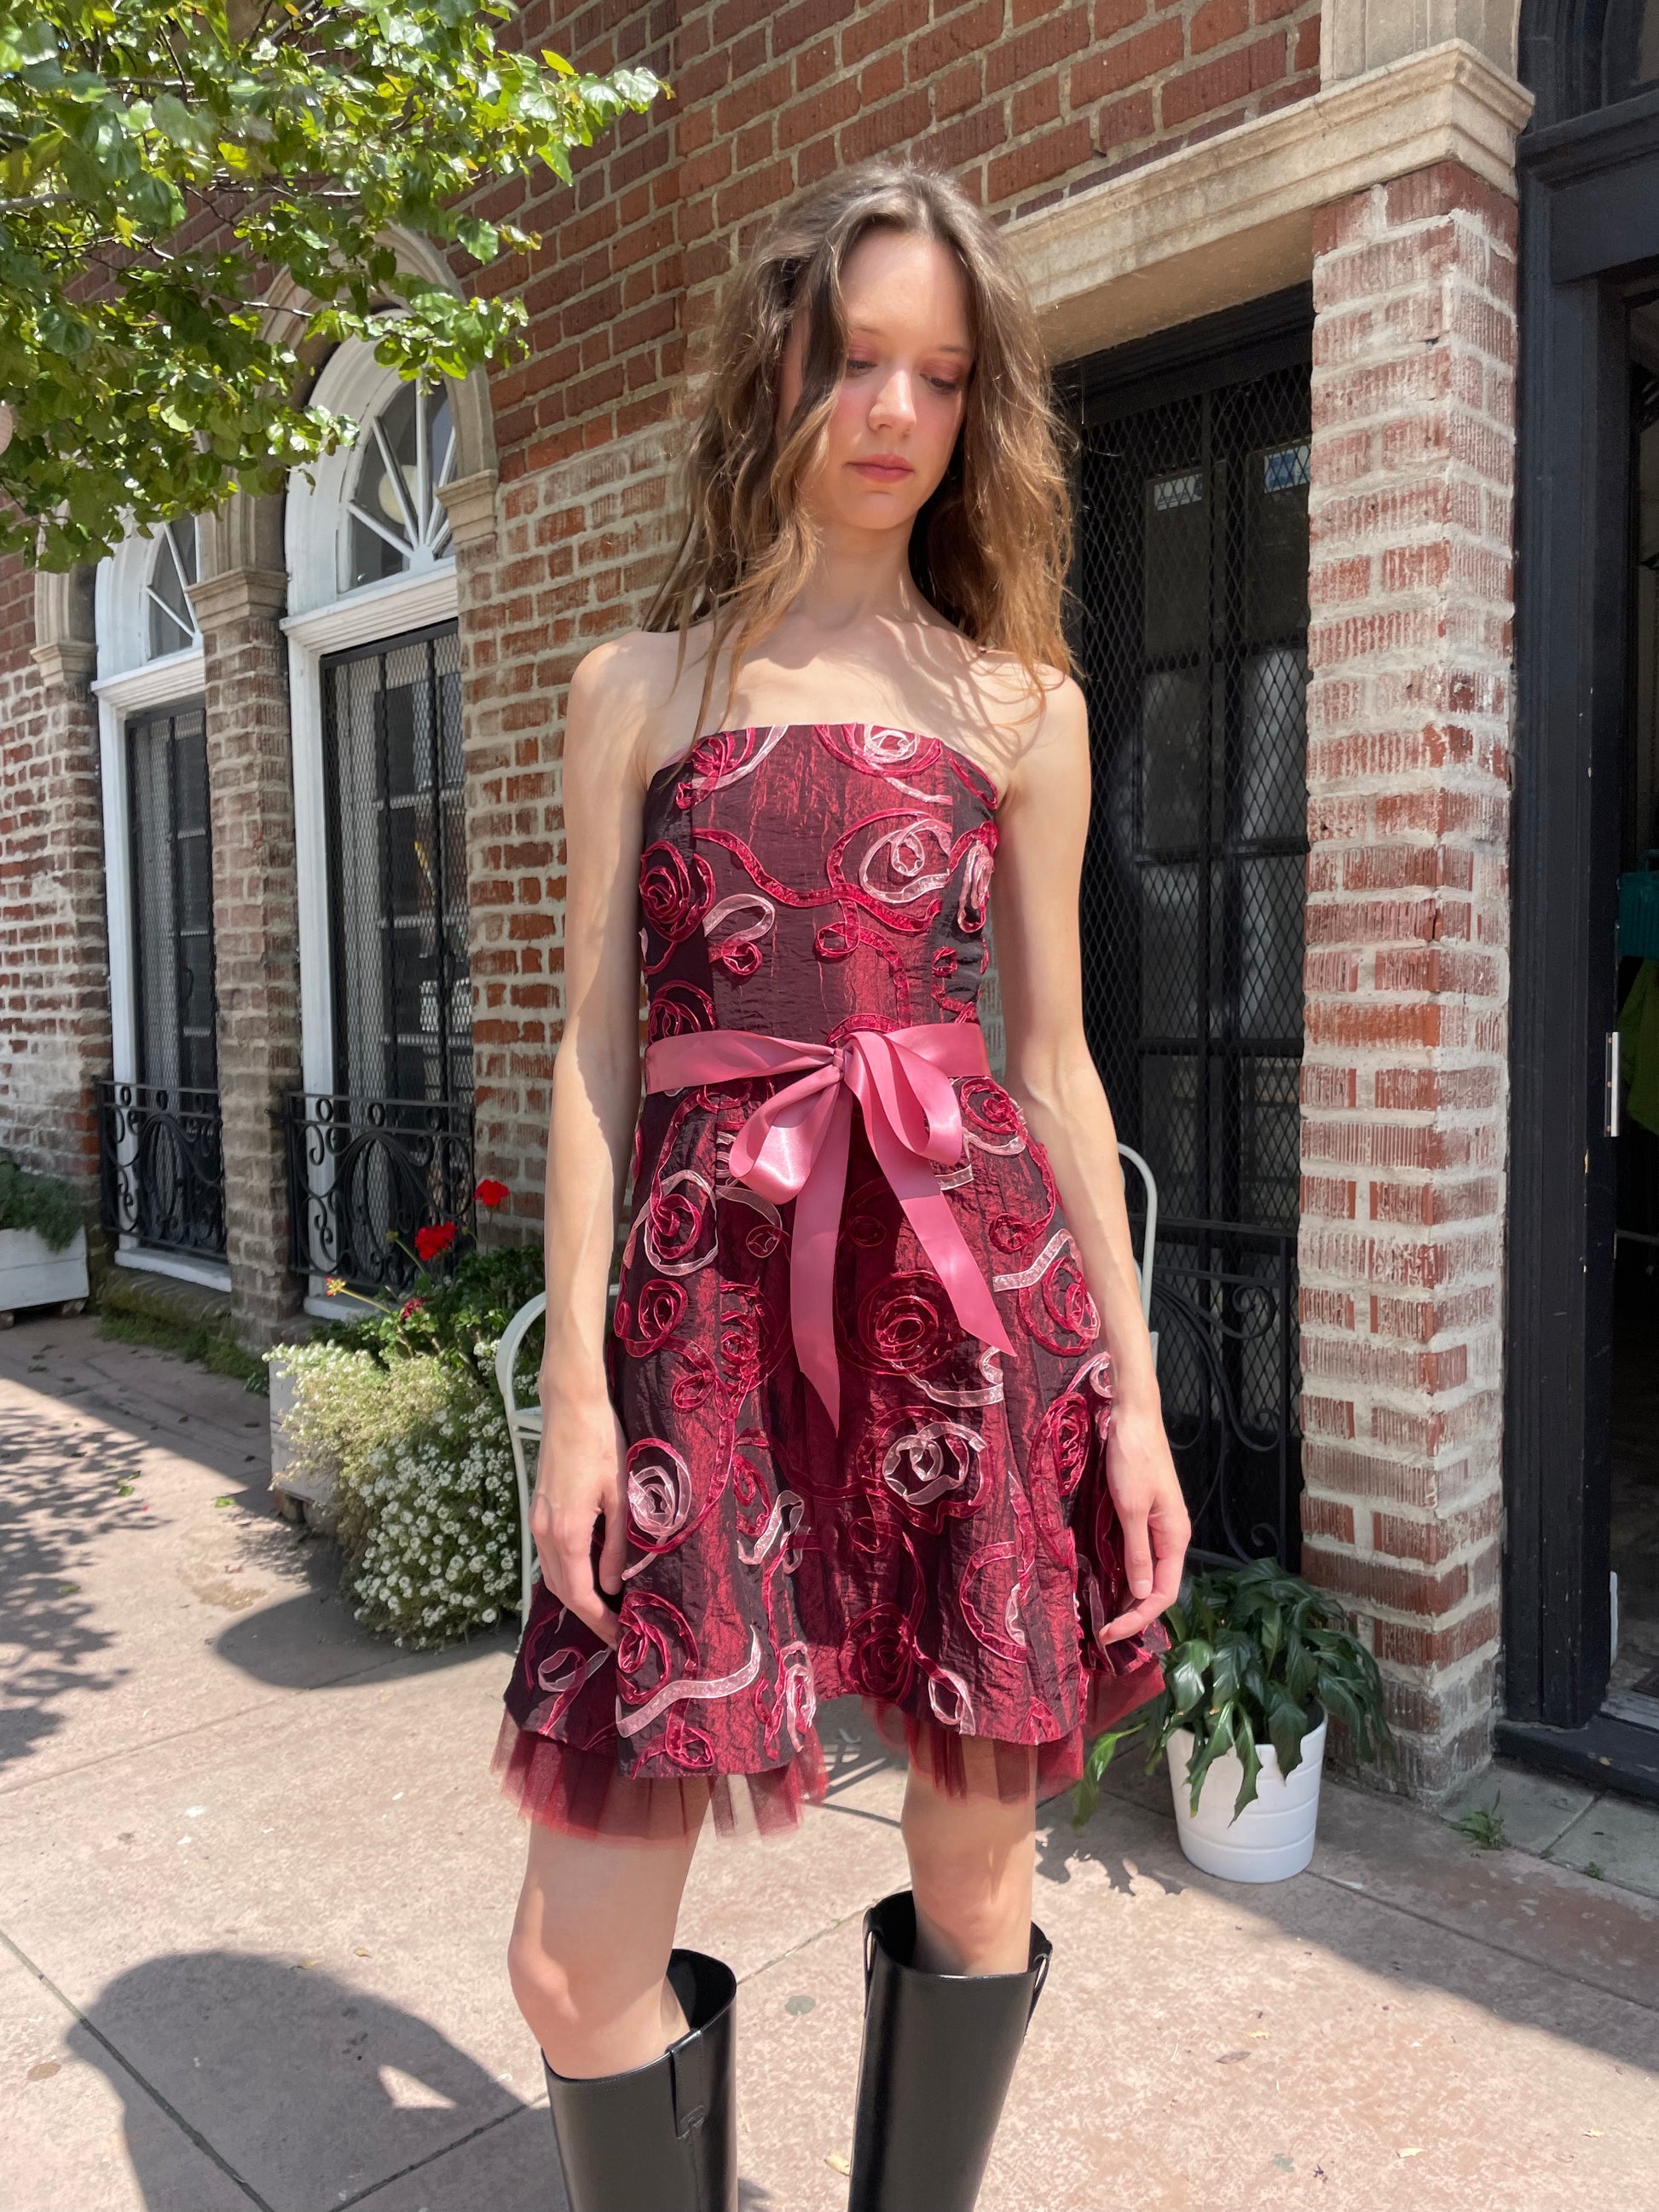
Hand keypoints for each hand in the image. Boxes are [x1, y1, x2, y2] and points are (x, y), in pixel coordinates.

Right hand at [530, 1363, 628, 1647]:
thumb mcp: (620, 1496)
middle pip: (561, 1590)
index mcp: (566, 1532)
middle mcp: (544, 1532)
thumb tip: (614, 1586)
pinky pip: (549, 1556)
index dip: (600, 1621)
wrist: (569, 1405)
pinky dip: (567, 1574)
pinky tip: (589, 1576)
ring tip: (607, 1610)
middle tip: (618, 1632)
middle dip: (588, 1616)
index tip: (621, 1640)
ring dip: (576, 1596)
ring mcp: (537, 1521)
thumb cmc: (602, 1444)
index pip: (580, 1594)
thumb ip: (616, 1545)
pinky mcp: (538, 1510)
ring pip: (552, 1574)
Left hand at [1100, 1402, 1189, 1643]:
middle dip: (1132, 1613)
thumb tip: (1140, 1593)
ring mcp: (1159, 1527)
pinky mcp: (1145, 1516)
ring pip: (1148, 1573)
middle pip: (1157, 1588)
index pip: (1164, 1594)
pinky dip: (1124, 1574)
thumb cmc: (1134, 1460)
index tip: (1109, 1633)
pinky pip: (1138, 1555)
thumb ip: (1136, 1552)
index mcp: (1175, 1538)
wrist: (1133, 1418)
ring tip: (1102, 1615)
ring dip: (1128, 1597)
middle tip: (1101, 1632)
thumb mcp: (1130, 1509)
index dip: (1138, 1618)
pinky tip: (1106, 1582)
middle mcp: (1172, 1537)